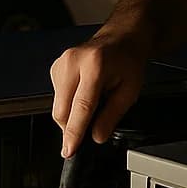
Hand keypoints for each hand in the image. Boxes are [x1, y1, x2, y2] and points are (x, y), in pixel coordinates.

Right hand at [50, 31, 150, 156]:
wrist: (121, 37)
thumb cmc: (127, 60)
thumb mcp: (129, 91)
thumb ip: (112, 115)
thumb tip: (97, 136)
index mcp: (94, 66)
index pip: (80, 107)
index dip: (74, 133)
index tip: (70, 150)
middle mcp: (73, 62)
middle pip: (62, 109)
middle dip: (71, 128)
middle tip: (84, 136)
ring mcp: (62, 62)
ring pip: (57, 105)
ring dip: (71, 115)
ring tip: (92, 105)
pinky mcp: (56, 66)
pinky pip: (57, 96)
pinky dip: (68, 104)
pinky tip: (83, 96)